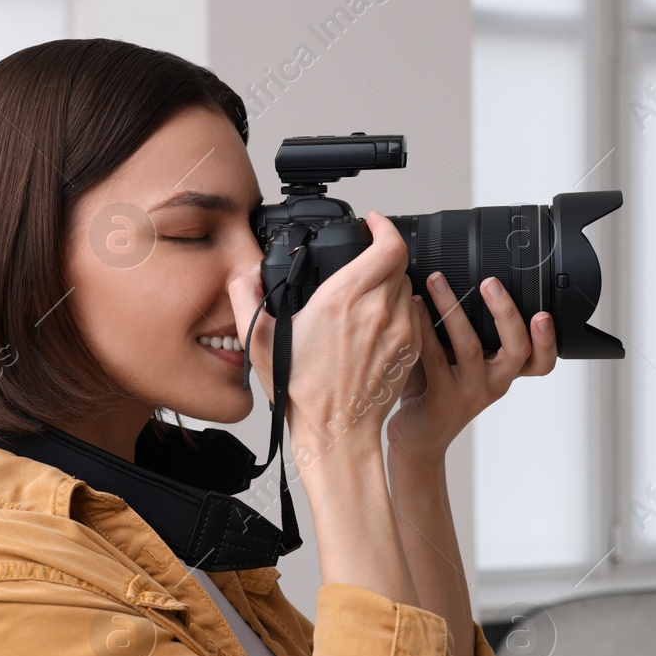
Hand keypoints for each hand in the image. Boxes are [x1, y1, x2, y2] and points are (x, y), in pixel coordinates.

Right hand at [229, 211, 419, 459]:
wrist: (337, 432)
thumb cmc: (304, 394)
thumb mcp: (259, 342)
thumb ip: (246, 299)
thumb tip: (243, 276)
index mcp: (343, 300)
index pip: (387, 245)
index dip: (384, 226)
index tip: (373, 223)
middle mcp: (378, 310)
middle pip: (397, 262)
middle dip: (380, 255)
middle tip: (363, 261)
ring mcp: (399, 329)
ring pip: (406, 286)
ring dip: (390, 283)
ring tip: (366, 297)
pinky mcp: (410, 348)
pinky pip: (413, 313)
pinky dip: (399, 309)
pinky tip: (376, 322)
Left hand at [386, 271, 556, 463]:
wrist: (417, 438)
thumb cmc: (437, 391)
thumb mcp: (460, 360)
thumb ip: (466, 329)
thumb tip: (454, 277)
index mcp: (504, 372)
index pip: (542, 360)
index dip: (549, 340)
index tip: (544, 313)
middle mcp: (494, 383)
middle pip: (518, 348)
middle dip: (506, 311)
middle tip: (490, 282)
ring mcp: (471, 393)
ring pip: (470, 346)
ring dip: (452, 308)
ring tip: (437, 281)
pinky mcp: (443, 399)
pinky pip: (435, 357)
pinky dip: (424, 327)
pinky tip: (415, 306)